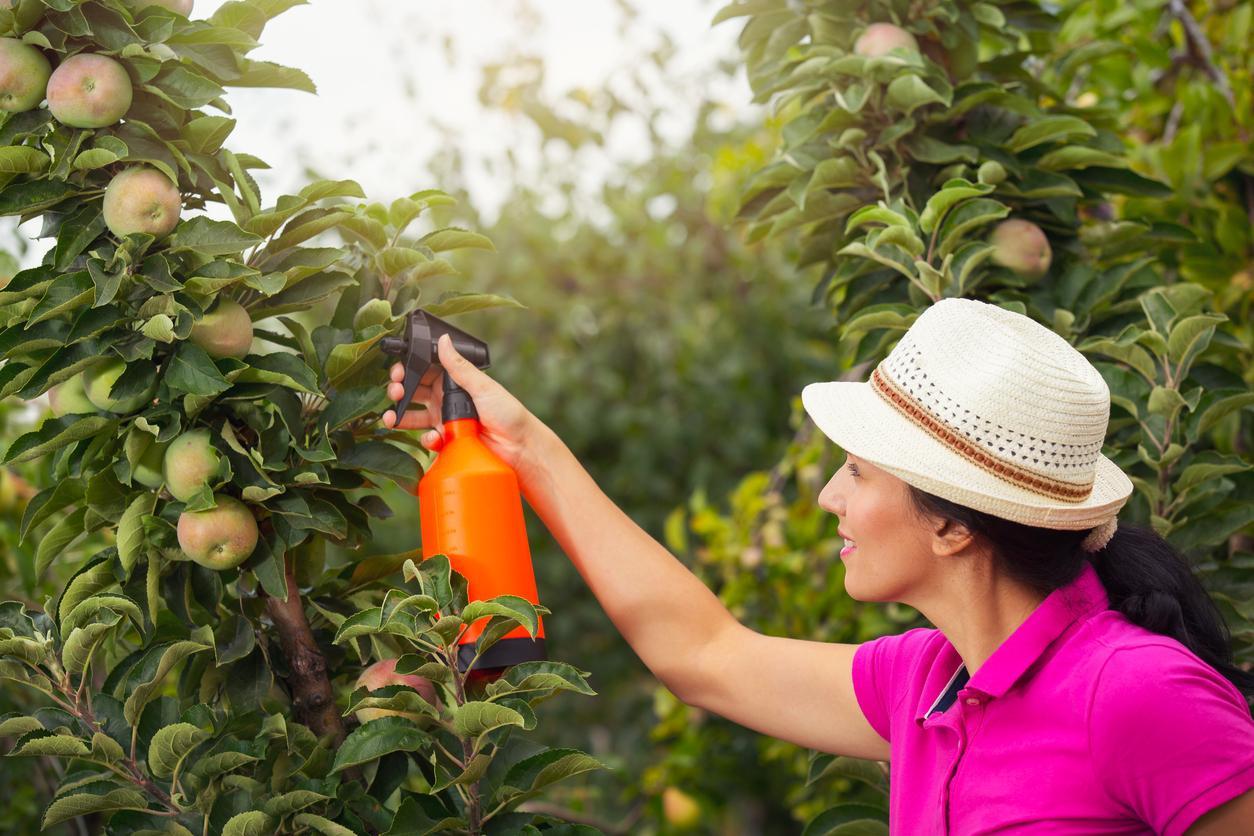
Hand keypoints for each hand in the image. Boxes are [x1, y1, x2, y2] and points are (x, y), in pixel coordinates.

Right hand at [381, 334, 541, 475]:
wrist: (519, 448)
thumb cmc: (508, 413)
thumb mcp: (483, 386)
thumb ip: (459, 367)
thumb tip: (443, 340)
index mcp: (455, 381)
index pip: (424, 371)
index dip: (408, 370)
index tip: (397, 372)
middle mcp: (447, 398)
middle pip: (414, 391)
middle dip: (399, 391)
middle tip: (395, 391)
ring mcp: (445, 420)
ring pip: (414, 415)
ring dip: (399, 416)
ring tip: (391, 418)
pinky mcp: (447, 440)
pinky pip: (428, 439)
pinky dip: (425, 439)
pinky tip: (432, 438)